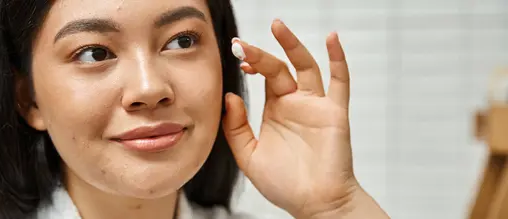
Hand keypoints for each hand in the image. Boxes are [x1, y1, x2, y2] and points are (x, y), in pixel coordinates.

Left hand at [222, 19, 386, 217]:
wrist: (314, 204)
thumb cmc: (284, 185)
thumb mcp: (249, 156)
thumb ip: (236, 127)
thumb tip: (231, 96)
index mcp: (275, 110)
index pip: (263, 76)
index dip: (251, 63)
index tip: (237, 56)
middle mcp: (295, 103)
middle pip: (279, 68)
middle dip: (261, 54)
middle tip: (242, 45)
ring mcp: (316, 106)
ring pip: (306, 66)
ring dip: (293, 45)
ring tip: (277, 26)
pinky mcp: (334, 113)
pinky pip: (340, 82)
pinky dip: (338, 59)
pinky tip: (331, 39)